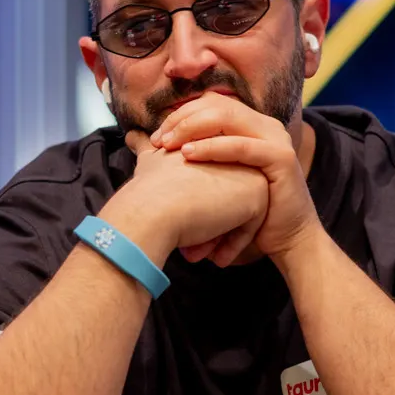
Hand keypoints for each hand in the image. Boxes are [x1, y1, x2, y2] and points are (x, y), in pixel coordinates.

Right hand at [107, 130, 268, 267]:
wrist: (154, 208)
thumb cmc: (149, 189)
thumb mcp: (150, 161)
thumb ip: (148, 149)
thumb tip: (134, 137)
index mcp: (209, 141)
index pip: (210, 183)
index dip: (195, 208)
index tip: (178, 229)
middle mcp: (232, 151)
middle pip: (226, 198)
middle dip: (208, 227)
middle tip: (189, 248)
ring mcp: (249, 171)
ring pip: (239, 213)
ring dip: (218, 237)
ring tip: (196, 252)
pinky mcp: (259, 193)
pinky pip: (252, 227)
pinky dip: (233, 244)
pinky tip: (215, 257)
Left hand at [151, 94, 320, 258]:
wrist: (287, 239)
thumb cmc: (248, 211)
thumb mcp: (218, 177)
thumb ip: (189, 155)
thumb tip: (137, 140)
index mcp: (251, 125)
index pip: (211, 104)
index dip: (181, 114)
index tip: (155, 137)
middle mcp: (265, 125)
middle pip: (217, 105)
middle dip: (182, 119)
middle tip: (158, 140)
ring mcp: (275, 139)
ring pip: (228, 118)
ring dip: (192, 128)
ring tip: (168, 145)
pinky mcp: (282, 159)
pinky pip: (242, 146)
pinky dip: (213, 148)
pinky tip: (189, 154)